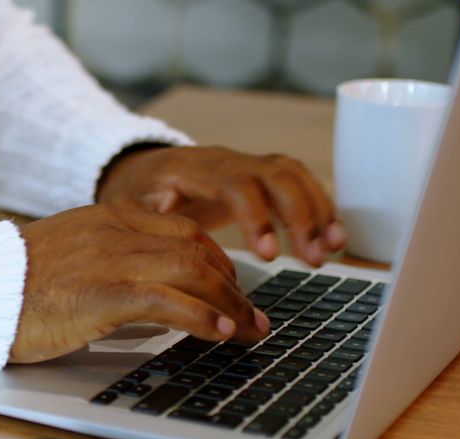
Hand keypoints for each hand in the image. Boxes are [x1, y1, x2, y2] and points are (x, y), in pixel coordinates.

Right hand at [10, 204, 269, 363]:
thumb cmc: (10, 284)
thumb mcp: (65, 258)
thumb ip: (104, 261)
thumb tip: (139, 292)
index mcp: (107, 218)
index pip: (183, 231)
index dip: (218, 262)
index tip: (232, 289)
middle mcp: (115, 231)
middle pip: (198, 250)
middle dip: (234, 287)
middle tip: (253, 317)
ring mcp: (110, 260)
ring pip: (193, 271)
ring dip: (230, 305)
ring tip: (249, 332)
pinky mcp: (102, 293)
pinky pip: (169, 301)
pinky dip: (203, 318)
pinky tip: (220, 334)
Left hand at [97, 145, 347, 265]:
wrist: (138, 171)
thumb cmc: (132, 194)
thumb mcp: (126, 210)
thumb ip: (148, 227)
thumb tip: (171, 256)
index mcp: (191, 167)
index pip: (235, 184)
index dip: (256, 217)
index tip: (268, 254)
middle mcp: (225, 159)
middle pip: (275, 174)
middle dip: (300, 216)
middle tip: (313, 259)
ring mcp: (245, 164)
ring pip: (293, 175)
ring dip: (317, 211)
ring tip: (331, 251)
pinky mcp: (259, 177)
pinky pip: (298, 182)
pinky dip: (319, 207)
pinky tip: (333, 237)